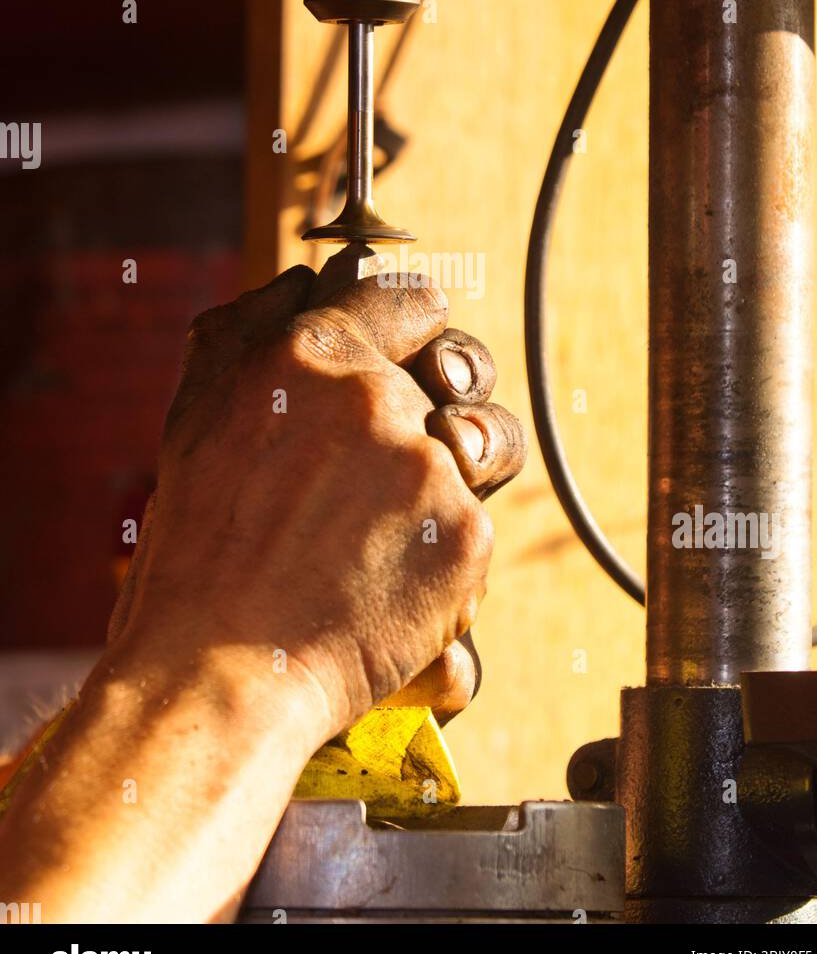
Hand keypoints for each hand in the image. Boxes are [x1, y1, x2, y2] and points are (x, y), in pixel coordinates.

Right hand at [110, 266, 525, 743]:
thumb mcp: (195, 415)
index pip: (411, 297)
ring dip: (457, 470)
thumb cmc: (197, 553)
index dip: (416, 327)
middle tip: (406, 445)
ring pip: (483, 444)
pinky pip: (476, 523)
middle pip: (464, 368)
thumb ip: (248, 330)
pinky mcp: (465, 536)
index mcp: (310, 355)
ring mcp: (428, 466)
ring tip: (396, 521)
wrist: (216, 672)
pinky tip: (388, 581)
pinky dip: (445, 552)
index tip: (412, 353)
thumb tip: (302, 282)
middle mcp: (376, 398)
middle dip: (448, 398)